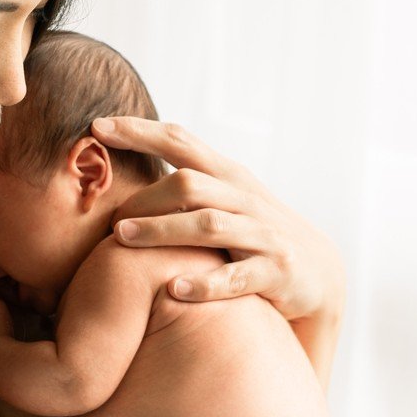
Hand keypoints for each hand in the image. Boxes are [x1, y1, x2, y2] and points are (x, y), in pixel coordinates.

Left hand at [92, 117, 344, 326]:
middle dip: (144, 198)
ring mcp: (263, 234)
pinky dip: (204, 284)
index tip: (97, 126)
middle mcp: (245, 198)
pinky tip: (174, 290)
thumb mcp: (225, 204)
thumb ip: (185, 189)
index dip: (140, 132)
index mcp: (227, 177)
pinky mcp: (277, 272)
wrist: (319, 277)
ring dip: (162, 231)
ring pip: (209, 225)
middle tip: (107, 218)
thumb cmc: (254, 237)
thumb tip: (122, 177)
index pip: (181, 142)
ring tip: (122, 239)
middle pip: (190, 184)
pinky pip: (236, 277)